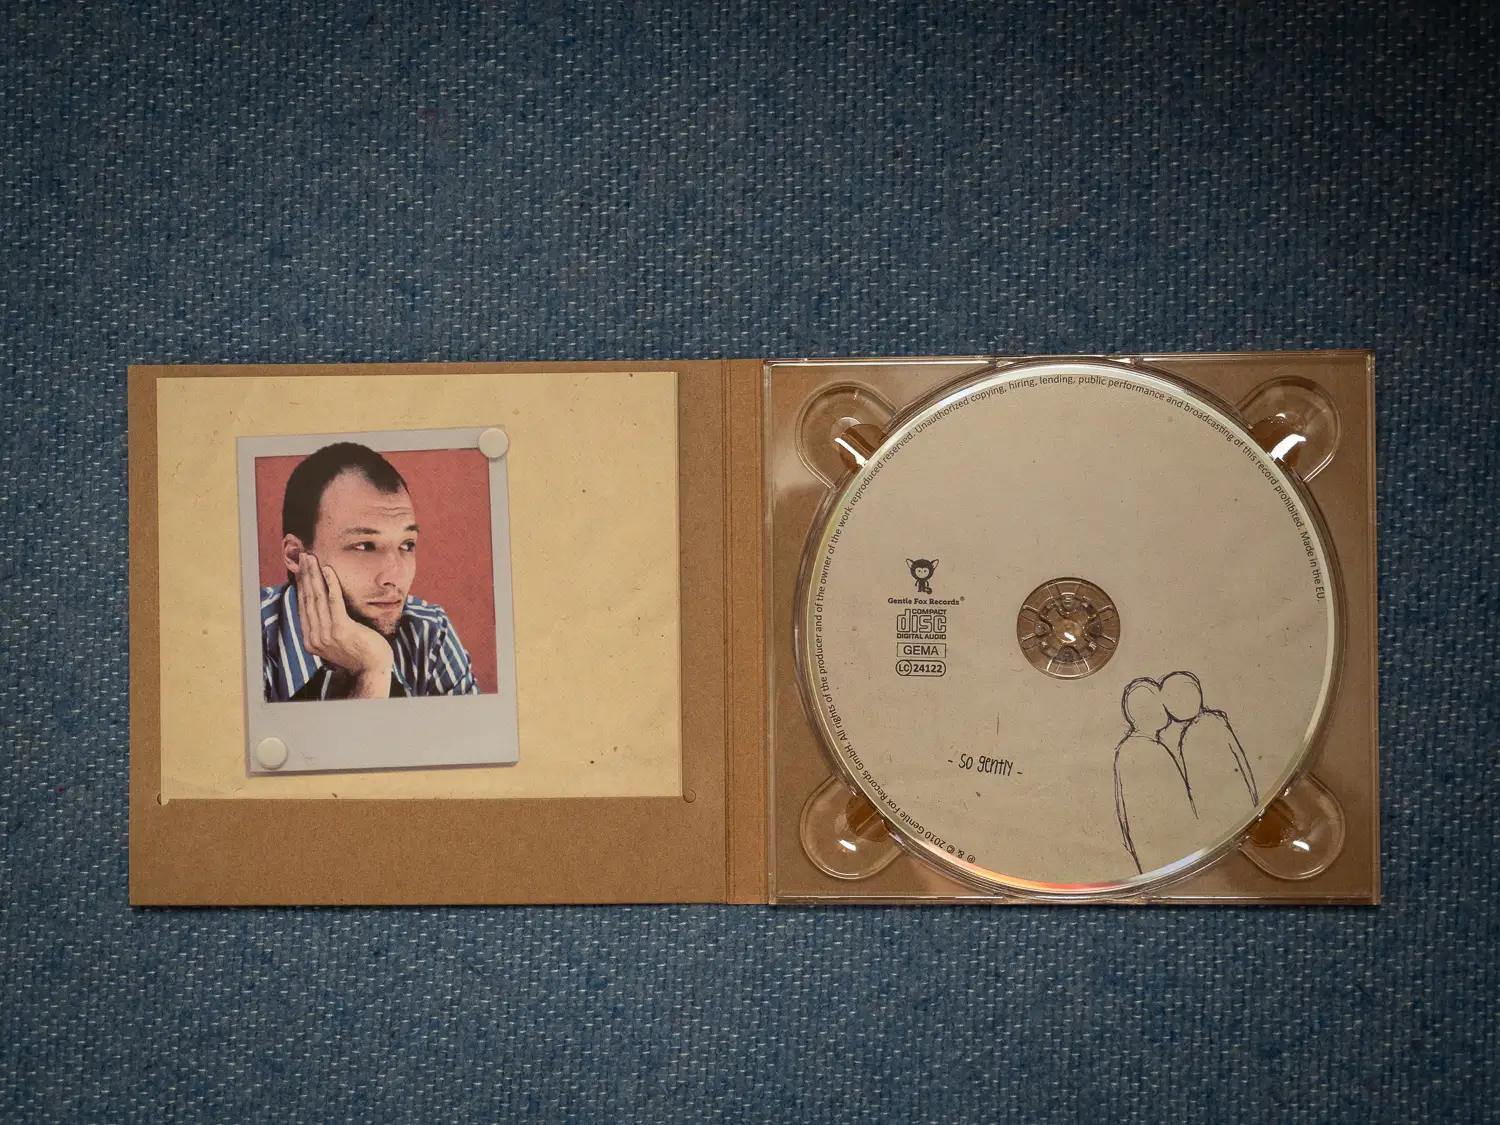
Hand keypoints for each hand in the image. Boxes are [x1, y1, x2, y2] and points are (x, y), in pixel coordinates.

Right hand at [295, 553, 392, 697]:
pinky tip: (328, 570)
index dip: (302, 585)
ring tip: (312, 559)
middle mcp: (314, 638)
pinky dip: (330, 583)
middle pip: (307, 599)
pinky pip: (333, 601)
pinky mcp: (341, 629)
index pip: (303, 607)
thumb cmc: (359, 652)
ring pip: (317, 598)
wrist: (373, 670)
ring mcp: (326, 635)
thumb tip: (323, 607)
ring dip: (314, 575)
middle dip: (305, 575)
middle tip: (305, 556)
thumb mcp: (336, 639)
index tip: (302, 568)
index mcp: (310, 640)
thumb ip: (326, 626)